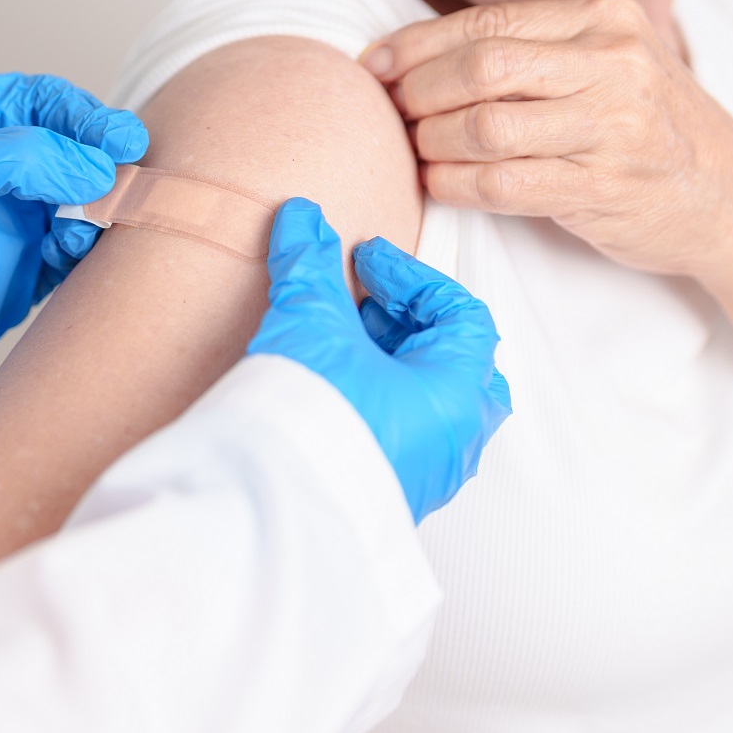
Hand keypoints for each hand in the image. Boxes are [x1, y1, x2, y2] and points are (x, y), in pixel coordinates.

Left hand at [0, 73, 147, 411]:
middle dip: (101, 160)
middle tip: (125, 174)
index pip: (37, 103)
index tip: (116, 135)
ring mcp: (13, 224)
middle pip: (72, 150)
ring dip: (97, 207)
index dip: (80, 113)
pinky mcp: (25, 274)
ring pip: (82, 201)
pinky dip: (86, 250)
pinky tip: (72, 253)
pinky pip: (75, 253)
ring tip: (88, 221)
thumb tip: (91, 165)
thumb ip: (13, 159)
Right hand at [248, 198, 511, 523]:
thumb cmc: (312, 429)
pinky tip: (331, 383)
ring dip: (388, 356)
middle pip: (452, 355)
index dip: (412, 277)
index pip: (462, 313)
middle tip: (359, 299)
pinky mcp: (392, 491)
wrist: (270, 512)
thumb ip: (312, 266)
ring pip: (428, 395)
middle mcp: (456, 436)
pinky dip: (378, 393)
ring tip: (338, 337)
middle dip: (403, 317)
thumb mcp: (312, 325)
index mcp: (460, 392)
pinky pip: (404, 429)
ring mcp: (428, 469)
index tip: (369, 262)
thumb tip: (303, 220)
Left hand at [363, 0, 732, 277]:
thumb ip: (535, 52)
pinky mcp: (602, 187)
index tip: (376, 66)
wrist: (730, 197)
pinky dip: (456, 184)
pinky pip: (503, 184)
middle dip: (418, 92)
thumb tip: (421, 58)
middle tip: (393, 113)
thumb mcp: (606, 66)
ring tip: (418, 150)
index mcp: (602, 18)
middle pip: (479, 67)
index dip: (416, 46)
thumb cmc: (648, 131)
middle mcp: (611, 62)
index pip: (485, 22)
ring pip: (485, 126)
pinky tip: (441, 183)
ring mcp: (611, 126)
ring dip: (432, 141)